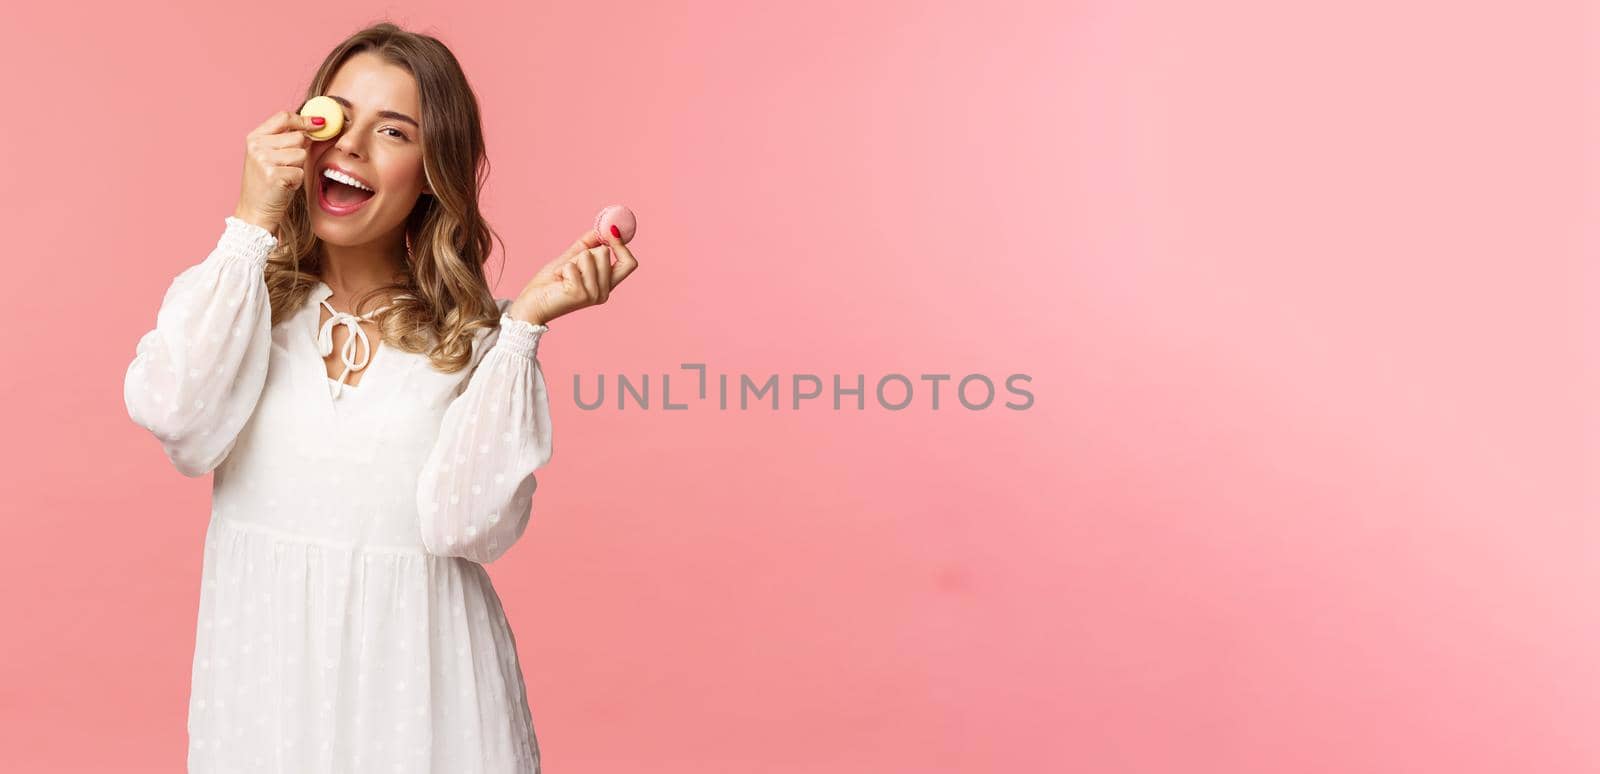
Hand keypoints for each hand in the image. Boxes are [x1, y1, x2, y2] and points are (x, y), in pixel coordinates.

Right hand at [233, 110, 322, 233]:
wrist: (255, 211)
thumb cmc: (268, 184)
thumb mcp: (271, 156)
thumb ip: (287, 139)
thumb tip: (318, 124)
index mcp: (255, 137)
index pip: (284, 117)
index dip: (304, 120)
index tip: (320, 123)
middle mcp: (256, 146)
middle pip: (298, 137)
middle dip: (300, 151)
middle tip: (288, 166)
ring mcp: (263, 160)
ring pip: (301, 154)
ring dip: (299, 167)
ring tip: (284, 176)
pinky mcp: (273, 175)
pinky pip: (300, 171)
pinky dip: (297, 180)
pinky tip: (285, 186)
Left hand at [508, 228, 639, 324]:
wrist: (532, 303)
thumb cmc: (550, 283)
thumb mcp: (572, 258)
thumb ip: (589, 244)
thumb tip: (603, 227)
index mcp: (606, 285)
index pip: (629, 263)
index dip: (622, 245)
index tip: (612, 230)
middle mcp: (604, 292)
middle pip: (606, 253)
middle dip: (586, 252)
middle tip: (571, 266)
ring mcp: (594, 295)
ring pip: (590, 256)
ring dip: (573, 261)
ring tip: (563, 275)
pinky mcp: (580, 294)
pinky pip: (574, 265)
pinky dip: (563, 268)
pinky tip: (559, 281)